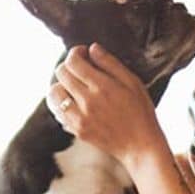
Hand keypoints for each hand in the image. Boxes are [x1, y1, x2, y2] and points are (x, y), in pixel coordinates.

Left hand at [49, 45, 168, 167]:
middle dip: (68, 66)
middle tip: (79, 69)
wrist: (141, 145)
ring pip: (53, 93)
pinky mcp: (77, 130)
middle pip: (60, 74)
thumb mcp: (133, 82)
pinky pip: (58, 112)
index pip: (73, 61)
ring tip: (73, 87)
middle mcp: (88, 101)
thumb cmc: (141, 111)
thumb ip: (111, 63)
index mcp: (102, 86)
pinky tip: (75, 103)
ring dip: (60, 85)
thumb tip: (92, 48)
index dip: (75, 52)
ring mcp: (80, 118)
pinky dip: (62, 104)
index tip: (83, 54)